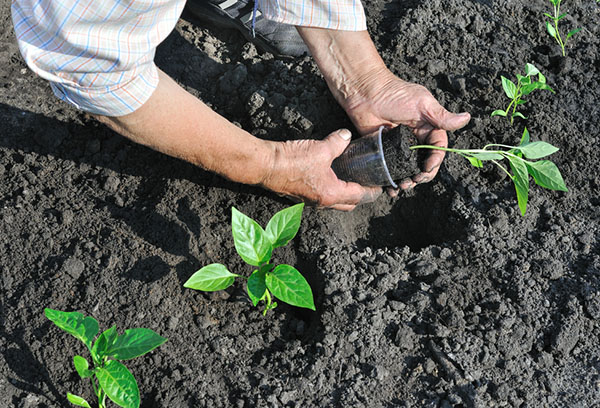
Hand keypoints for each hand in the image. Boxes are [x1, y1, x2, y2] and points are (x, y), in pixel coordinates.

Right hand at [262, 129, 381, 210]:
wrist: (265, 165)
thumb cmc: (291, 161)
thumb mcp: (320, 148)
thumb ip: (338, 142)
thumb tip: (346, 136)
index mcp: (331, 194)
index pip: (359, 196)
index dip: (372, 190)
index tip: (380, 185)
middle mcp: (322, 202)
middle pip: (348, 204)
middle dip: (360, 196)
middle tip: (367, 183)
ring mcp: (310, 200)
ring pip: (334, 202)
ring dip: (344, 194)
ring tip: (351, 179)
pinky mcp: (300, 195)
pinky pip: (321, 196)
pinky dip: (330, 189)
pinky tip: (329, 176)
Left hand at [344, 70, 470, 192]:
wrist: (364, 93)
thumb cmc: (394, 94)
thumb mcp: (422, 104)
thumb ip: (442, 116)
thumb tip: (466, 118)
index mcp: (428, 127)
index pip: (437, 148)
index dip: (435, 160)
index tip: (427, 167)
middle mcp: (415, 139)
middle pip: (424, 162)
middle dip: (423, 174)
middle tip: (415, 180)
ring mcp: (399, 146)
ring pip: (408, 169)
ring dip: (409, 181)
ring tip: (403, 185)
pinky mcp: (384, 151)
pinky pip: (390, 169)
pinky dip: (391, 181)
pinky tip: (391, 188)